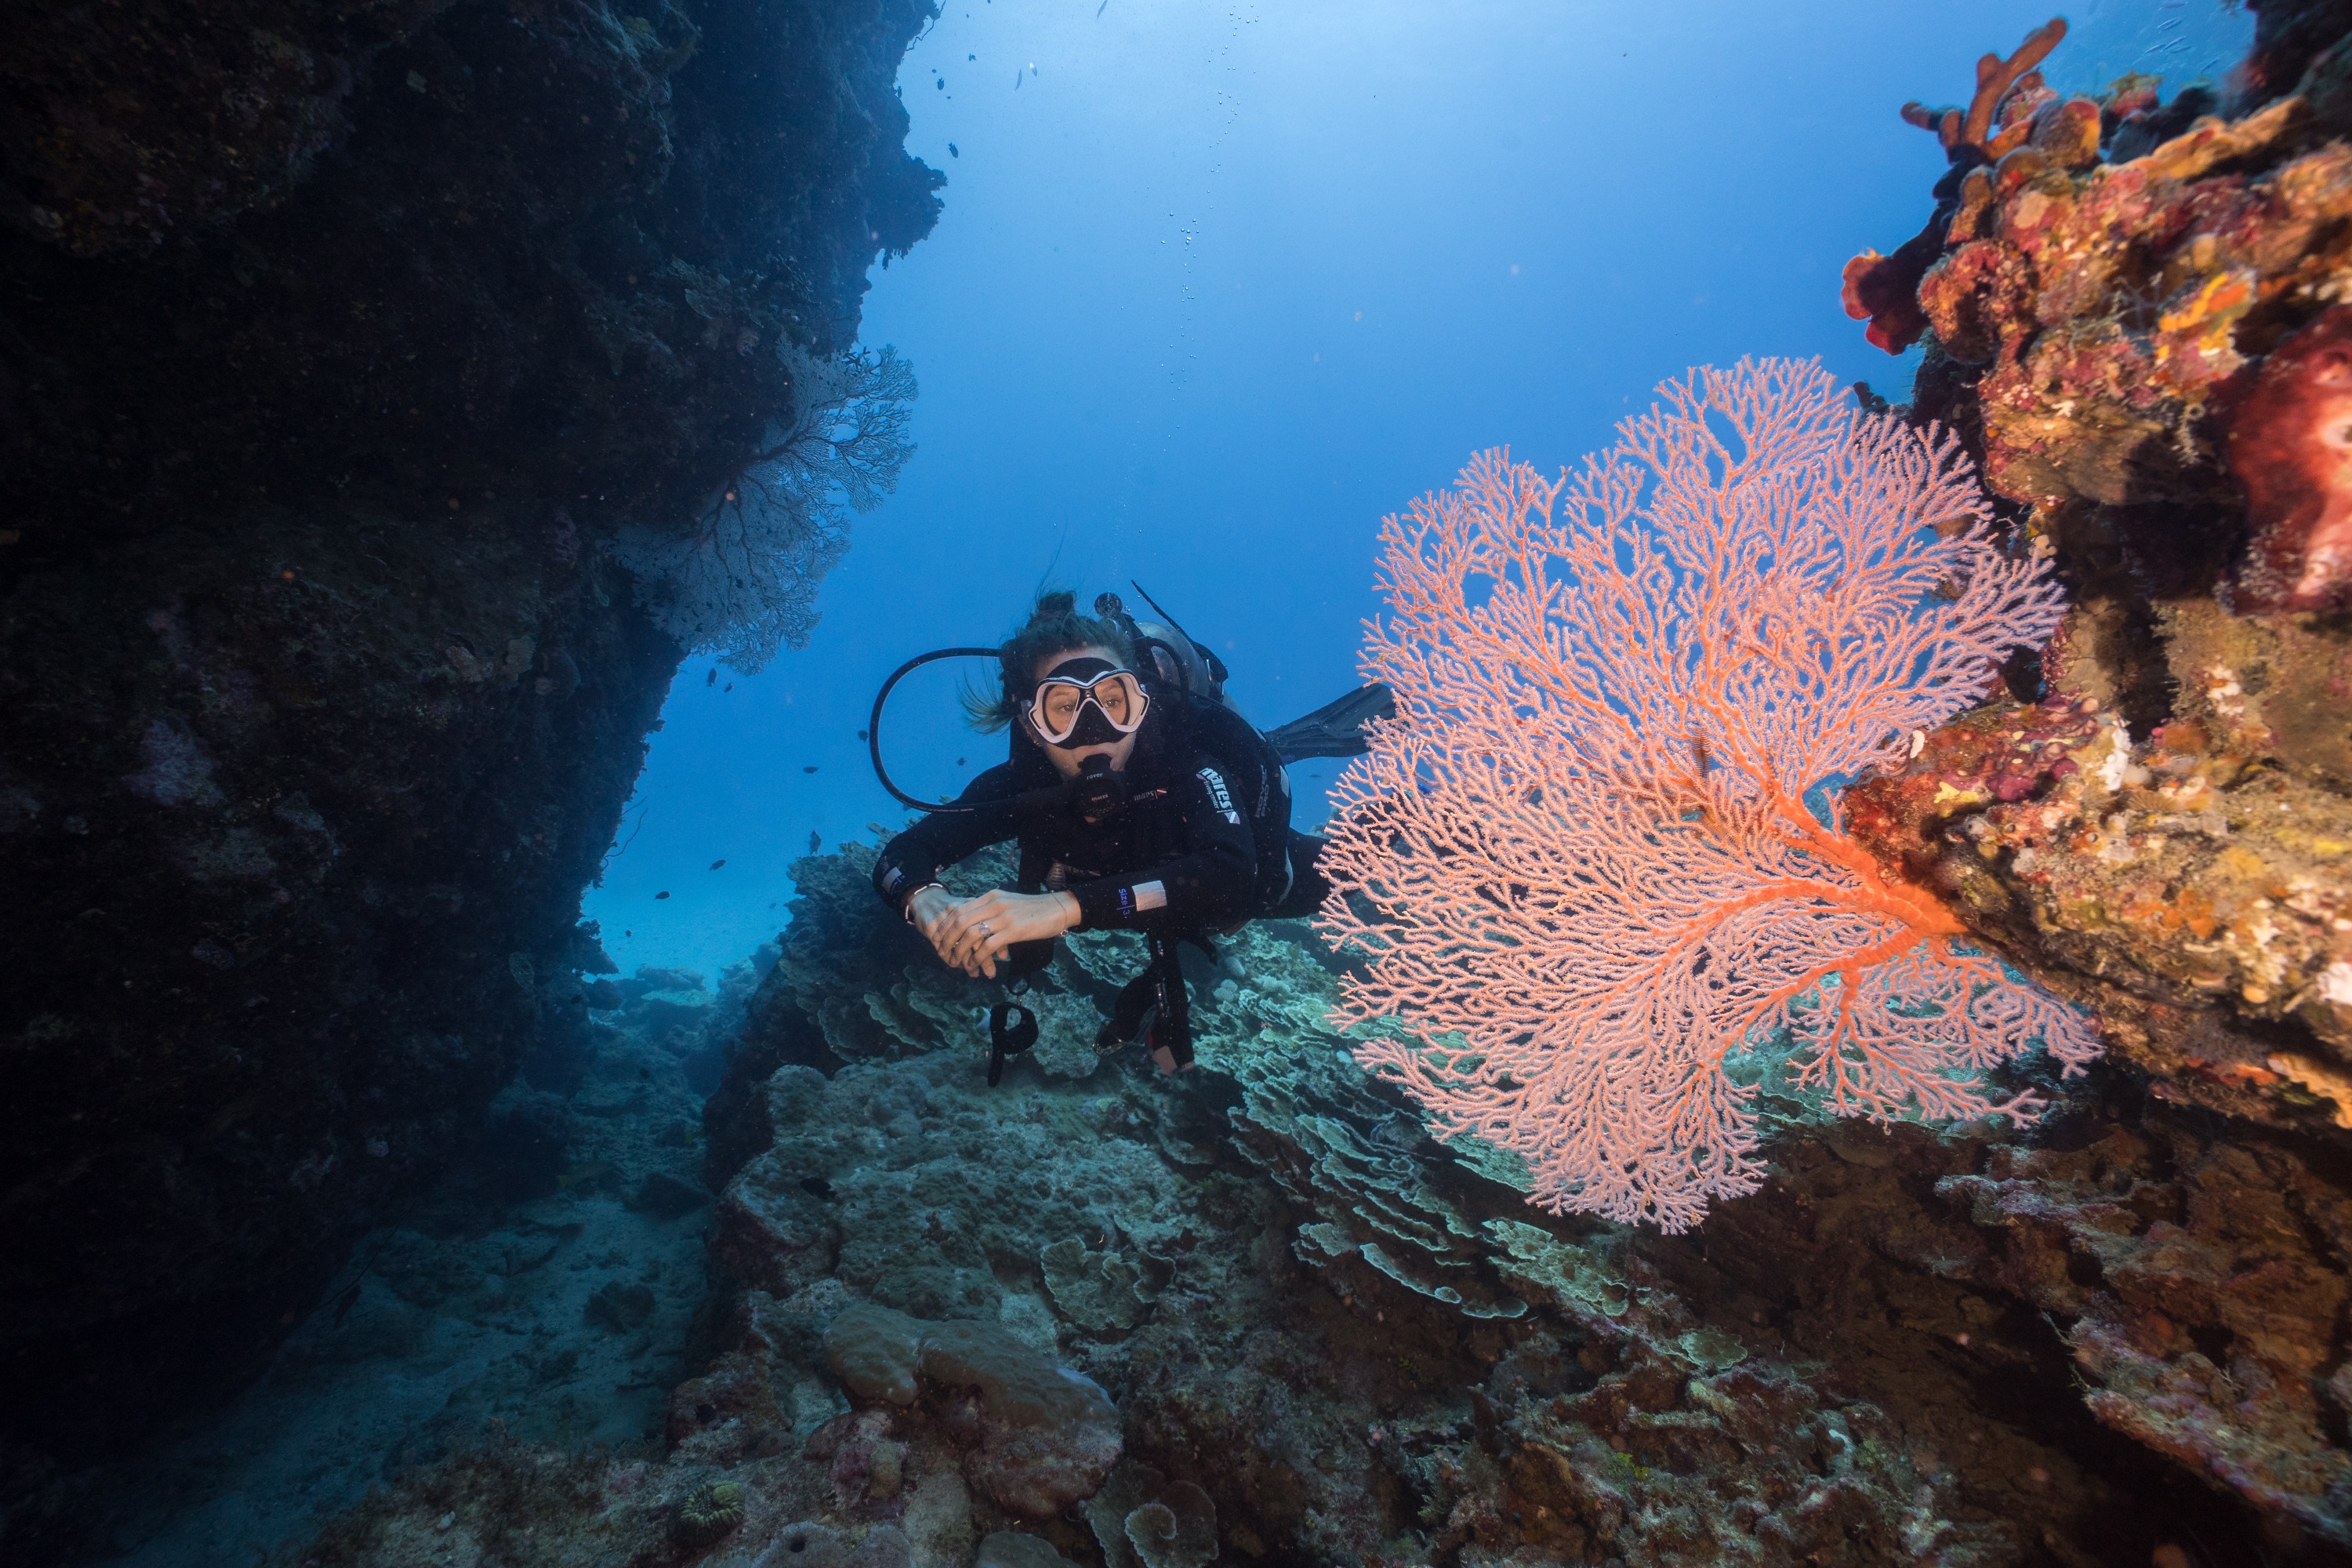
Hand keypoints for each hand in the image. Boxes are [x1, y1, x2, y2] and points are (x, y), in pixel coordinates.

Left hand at [931, 888, 1080, 978]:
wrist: (1058, 908)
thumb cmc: (1034, 910)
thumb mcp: (1009, 904)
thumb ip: (992, 910)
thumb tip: (976, 924)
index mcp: (991, 897)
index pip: (960, 908)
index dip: (945, 924)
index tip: (937, 936)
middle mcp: (994, 904)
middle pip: (960, 921)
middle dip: (947, 938)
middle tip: (942, 952)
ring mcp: (1003, 917)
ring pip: (971, 934)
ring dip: (961, 951)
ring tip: (957, 962)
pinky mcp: (1013, 930)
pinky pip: (988, 945)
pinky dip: (978, 957)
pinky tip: (975, 965)